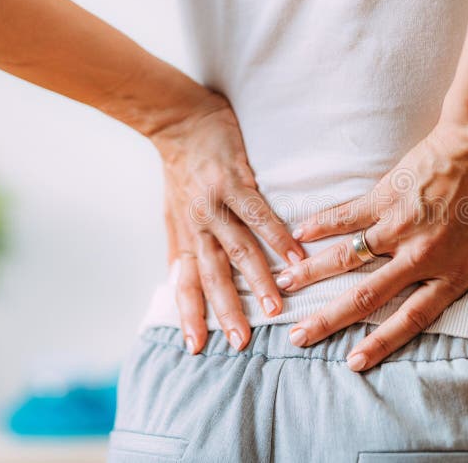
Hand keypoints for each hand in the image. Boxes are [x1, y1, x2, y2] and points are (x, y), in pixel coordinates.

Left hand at [151, 94, 303, 353]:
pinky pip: (259, 214)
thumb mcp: (172, 213)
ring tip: (276, 307)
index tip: (196, 347)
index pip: (185, 282)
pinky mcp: (235, 181)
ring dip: (258, 280)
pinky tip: (295, 256)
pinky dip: (278, 237)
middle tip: (241, 341)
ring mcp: (216, 204)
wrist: (178, 121)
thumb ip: (179, 248)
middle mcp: (198, 225)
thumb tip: (174, 280)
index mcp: (185, 235)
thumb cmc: (180, 170)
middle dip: (226, 309)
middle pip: (212, 274)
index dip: (189, 314)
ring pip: (238, 249)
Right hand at [279, 103, 467, 370]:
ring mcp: (399, 225)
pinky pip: (347, 214)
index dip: (381, 341)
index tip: (351, 360)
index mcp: (454, 270)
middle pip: (367, 296)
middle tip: (297, 335)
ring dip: (313, 275)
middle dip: (329, 319)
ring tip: (283, 288)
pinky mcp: (386, 194)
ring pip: (348, 258)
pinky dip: (321, 225)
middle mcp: (421, 255)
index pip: (411, 317)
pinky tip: (297, 236)